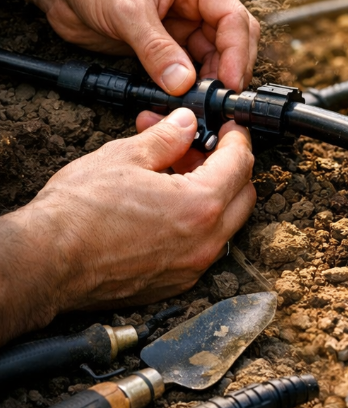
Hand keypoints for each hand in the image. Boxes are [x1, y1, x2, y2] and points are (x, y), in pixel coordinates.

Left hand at [0, 0, 259, 93]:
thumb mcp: (127, 10)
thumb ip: (156, 49)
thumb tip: (183, 82)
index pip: (233, 17)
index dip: (237, 52)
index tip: (230, 82)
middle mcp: (197, 1)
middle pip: (230, 39)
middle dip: (228, 69)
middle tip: (218, 100)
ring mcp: (182, 23)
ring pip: (210, 57)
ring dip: (206, 81)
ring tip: (197, 104)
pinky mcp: (165, 43)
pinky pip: (185, 68)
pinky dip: (185, 86)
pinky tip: (180, 100)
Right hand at [0, 108, 255, 342]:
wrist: (45, 261)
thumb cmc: (78, 213)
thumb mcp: (126, 156)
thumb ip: (167, 138)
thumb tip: (185, 123)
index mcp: (200, 206)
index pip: (241, 163)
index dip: (236, 138)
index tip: (228, 127)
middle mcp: (204, 243)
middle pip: (242, 195)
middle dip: (228, 165)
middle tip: (200, 145)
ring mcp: (189, 268)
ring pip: (223, 223)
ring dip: (211, 193)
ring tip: (174, 170)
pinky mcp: (172, 284)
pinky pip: (200, 247)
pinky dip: (195, 222)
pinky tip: (165, 203)